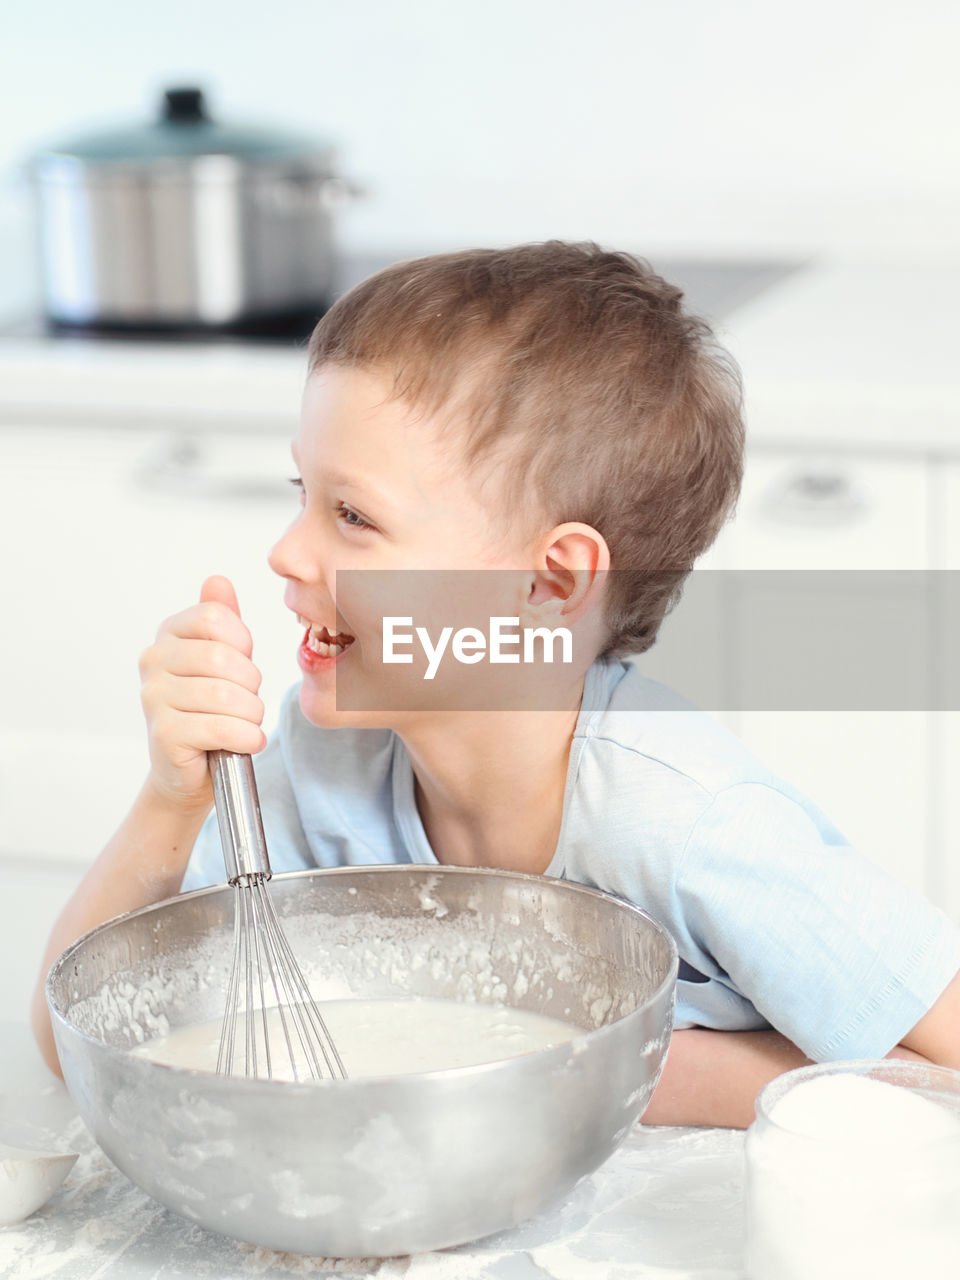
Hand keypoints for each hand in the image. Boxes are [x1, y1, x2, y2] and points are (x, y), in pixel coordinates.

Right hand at [138, 575, 266, 809]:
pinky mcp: (164, 734)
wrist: (190, 770)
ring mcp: (153, 697)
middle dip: (251, 685)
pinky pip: (222, 729)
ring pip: (227, 697)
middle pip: (222, 658)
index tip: (241, 667)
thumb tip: (217, 580)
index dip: (242, 644)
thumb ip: (222, 620)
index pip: (216, 618)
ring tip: (246, 724)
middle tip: (248, 703)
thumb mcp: (222, 659)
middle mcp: (152, 660)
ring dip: (252, 715)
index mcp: (168, 633)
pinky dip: (247, 738)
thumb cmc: (211, 709)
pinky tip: (246, 742)